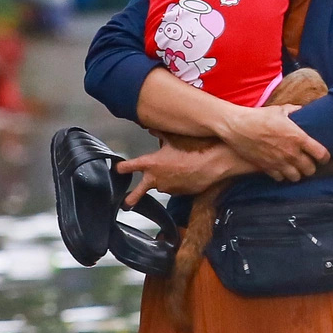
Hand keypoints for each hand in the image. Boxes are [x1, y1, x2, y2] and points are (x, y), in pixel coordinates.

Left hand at [118, 142, 235, 203]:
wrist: (213, 163)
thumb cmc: (193, 149)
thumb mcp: (174, 138)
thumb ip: (160, 134)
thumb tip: (151, 128)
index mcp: (151, 164)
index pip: (129, 167)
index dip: (122, 168)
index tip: (118, 169)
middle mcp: (156, 179)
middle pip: (139, 191)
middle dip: (132, 198)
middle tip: (126, 203)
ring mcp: (168, 188)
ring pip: (161, 186)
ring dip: (164, 180)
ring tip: (176, 169)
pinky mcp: (181, 193)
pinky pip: (175, 187)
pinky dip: (178, 182)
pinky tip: (186, 172)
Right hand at [217, 103, 327, 181]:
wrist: (238, 127)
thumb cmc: (259, 116)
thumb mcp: (280, 110)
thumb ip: (295, 111)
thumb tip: (303, 110)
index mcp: (298, 137)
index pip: (321, 154)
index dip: (325, 157)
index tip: (324, 157)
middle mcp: (291, 153)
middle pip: (310, 169)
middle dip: (311, 167)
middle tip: (308, 162)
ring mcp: (279, 162)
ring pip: (297, 177)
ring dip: (297, 173)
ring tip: (295, 167)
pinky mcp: (267, 168)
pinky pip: (281, 178)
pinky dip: (282, 175)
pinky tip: (281, 169)